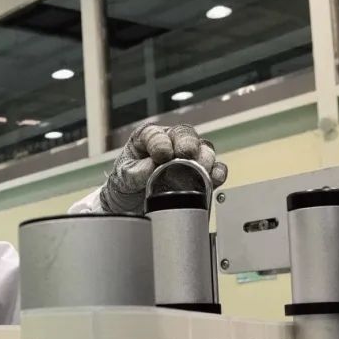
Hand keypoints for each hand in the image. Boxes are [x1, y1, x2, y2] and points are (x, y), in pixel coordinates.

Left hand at [99, 123, 227, 213]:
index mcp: (147, 138)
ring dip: (204, 158)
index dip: (160, 142)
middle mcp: (170, 143)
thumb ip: (134, 172)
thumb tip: (151, 167)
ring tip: (200, 168)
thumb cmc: (126, 183)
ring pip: (203, 149)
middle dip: (188, 144)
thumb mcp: (122, 177)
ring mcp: (186, 158)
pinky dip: (216, 173)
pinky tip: (213, 178)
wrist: (131, 205)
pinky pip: (213, 169)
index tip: (161, 154)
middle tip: (187, 154)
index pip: (156, 134)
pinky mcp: (198, 175)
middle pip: (185, 135)